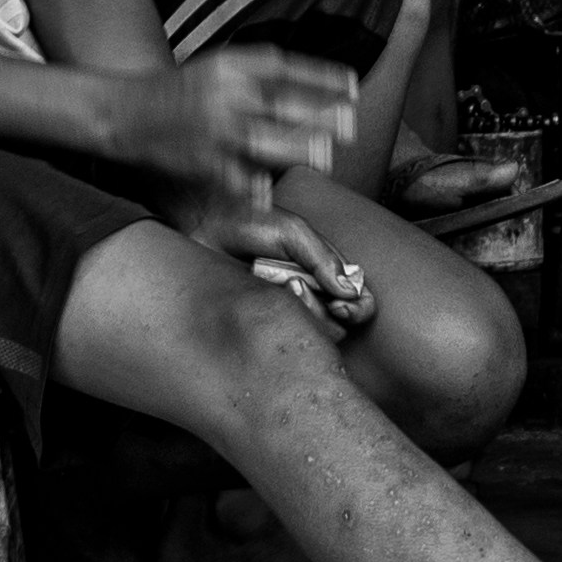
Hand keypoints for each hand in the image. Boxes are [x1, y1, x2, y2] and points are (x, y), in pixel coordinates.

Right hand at [133, 43, 358, 193]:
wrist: (127, 111)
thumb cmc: (184, 90)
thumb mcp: (219, 67)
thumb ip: (260, 74)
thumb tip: (317, 87)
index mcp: (231, 65)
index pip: (286, 68)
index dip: (324, 77)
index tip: (354, 86)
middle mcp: (224, 93)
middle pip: (281, 104)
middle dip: (320, 116)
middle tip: (349, 126)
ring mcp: (213, 128)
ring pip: (263, 141)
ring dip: (297, 149)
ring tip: (323, 155)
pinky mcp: (201, 159)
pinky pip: (235, 176)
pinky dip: (253, 185)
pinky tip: (268, 191)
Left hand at [190, 183, 376, 326]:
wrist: (201, 226)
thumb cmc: (245, 222)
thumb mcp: (291, 231)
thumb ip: (323, 258)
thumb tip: (351, 290)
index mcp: (324, 271)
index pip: (360, 300)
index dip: (358, 307)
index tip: (341, 303)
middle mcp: (310, 295)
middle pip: (339, 324)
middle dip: (320, 308)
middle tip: (296, 285)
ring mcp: (285, 312)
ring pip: (312, 335)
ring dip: (296, 309)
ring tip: (272, 283)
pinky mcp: (260, 325)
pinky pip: (281, 338)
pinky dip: (276, 319)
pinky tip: (259, 298)